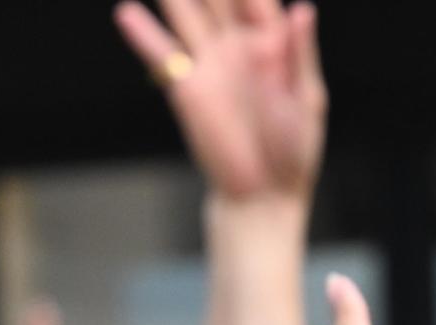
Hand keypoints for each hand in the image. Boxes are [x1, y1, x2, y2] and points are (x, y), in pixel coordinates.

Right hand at [114, 0, 323, 206]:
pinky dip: (143, 35)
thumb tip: (301, 10)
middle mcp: (237, 44)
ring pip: (186, 13)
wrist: (263, 195)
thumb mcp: (307, 100)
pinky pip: (162, 55)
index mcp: (273, 41)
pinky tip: (127, 12)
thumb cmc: (294, 150)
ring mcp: (209, 63)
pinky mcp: (186, 89)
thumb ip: (301, 54)